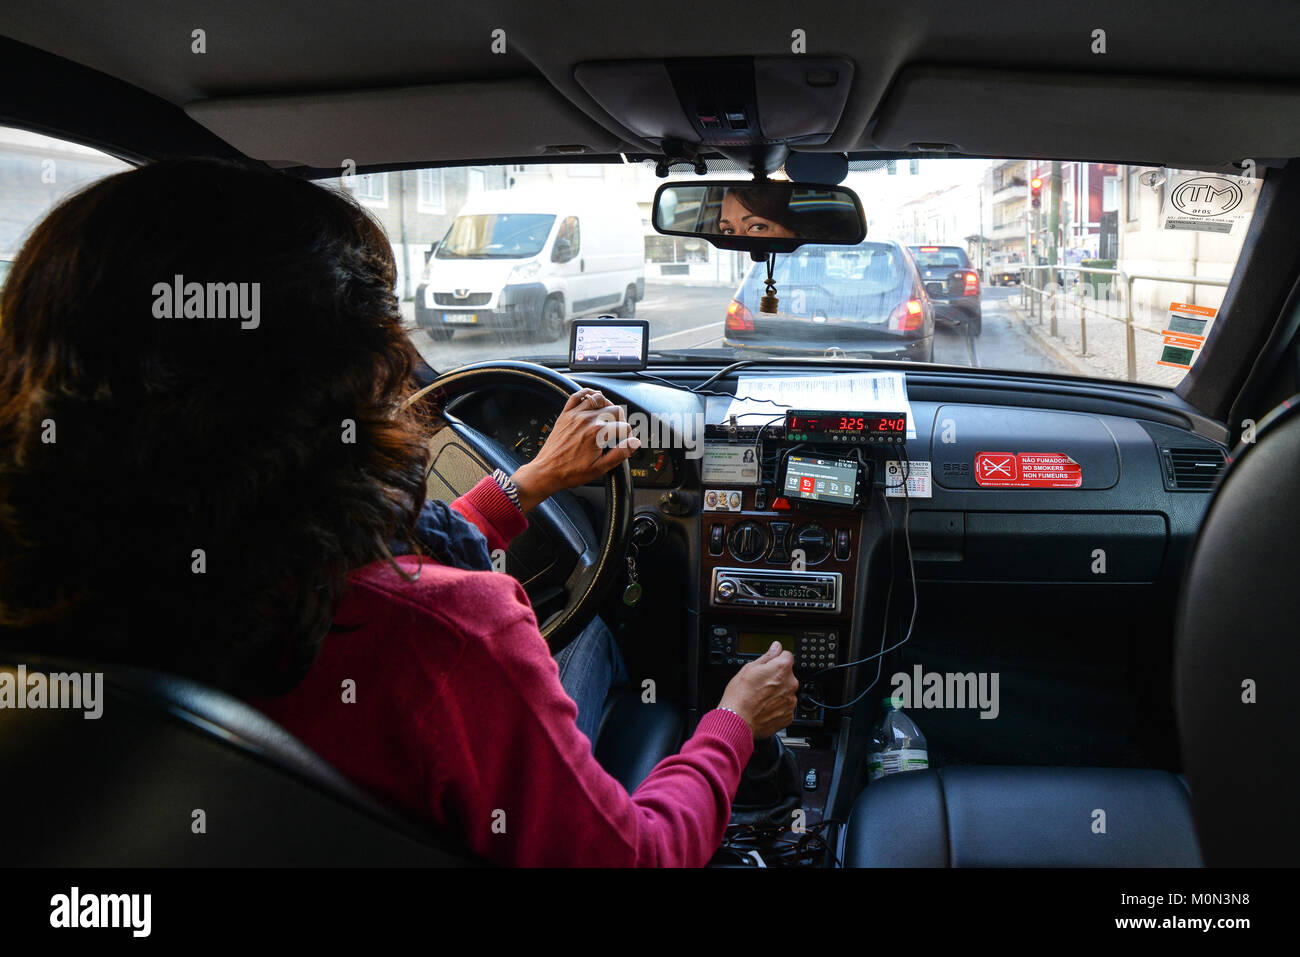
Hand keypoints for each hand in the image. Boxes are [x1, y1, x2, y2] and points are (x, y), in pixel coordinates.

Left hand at [510, 388, 639, 511]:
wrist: (547, 471)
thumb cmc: (570, 472)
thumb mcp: (600, 468)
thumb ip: (620, 453)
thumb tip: (635, 443)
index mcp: (598, 433)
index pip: (623, 426)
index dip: (628, 436)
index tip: (624, 443)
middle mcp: (587, 419)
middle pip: (614, 409)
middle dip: (621, 420)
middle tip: (618, 432)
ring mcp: (575, 415)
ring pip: (599, 398)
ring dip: (607, 405)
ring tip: (608, 416)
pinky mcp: (565, 414)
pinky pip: (577, 395)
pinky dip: (587, 393)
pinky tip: (592, 398)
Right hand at [717, 642, 798, 738]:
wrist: (738, 720)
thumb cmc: (740, 695)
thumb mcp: (749, 668)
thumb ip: (767, 656)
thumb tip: (776, 647)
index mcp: (782, 668)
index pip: (787, 656)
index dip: (776, 659)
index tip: (769, 665)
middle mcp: (791, 684)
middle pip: (787, 675)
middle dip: (777, 677)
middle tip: (761, 684)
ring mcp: (791, 701)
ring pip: (786, 691)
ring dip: (778, 693)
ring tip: (761, 698)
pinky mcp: (789, 715)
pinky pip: (785, 706)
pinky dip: (778, 706)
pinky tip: (764, 707)